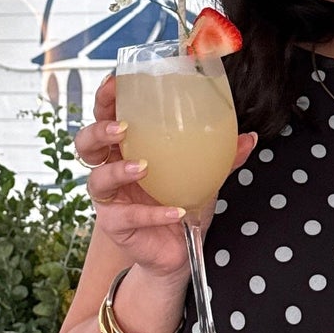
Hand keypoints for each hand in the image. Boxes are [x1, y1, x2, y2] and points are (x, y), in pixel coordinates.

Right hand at [72, 75, 255, 283]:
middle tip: (122, 127)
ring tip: (143, 166)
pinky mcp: (116, 226)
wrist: (181, 249)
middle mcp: (112, 170)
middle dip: (98, 130)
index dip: (105, 99)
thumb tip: (248, 137)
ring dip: (118, 170)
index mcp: (128, 148)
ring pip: (97, 180)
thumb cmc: (182, 202)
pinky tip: (174, 211)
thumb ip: (222, 155)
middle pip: (86, 144)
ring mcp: (111, 199)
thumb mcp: (204, 174)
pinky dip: (152, 213)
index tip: (116, 83)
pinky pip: (128, 217)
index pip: (106, 116)